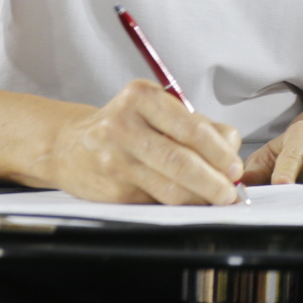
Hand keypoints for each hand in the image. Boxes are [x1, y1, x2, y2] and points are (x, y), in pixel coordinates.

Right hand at [46, 79, 244, 205]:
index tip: (234, 166)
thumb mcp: (156, 109)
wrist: (68, 145)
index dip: (218, 151)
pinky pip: (154, 201)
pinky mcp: (112, 190)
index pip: (190, 126)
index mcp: (141, 97)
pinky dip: (178, 205)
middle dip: (213, 180)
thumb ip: (196, 124)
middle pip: (180, 160)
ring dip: (200, 197)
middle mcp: (123, 126)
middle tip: (231, 191)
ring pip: (168, 187)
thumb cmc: (122, 125)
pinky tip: (191, 203)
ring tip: (217, 198)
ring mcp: (114, 160)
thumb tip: (231, 147)